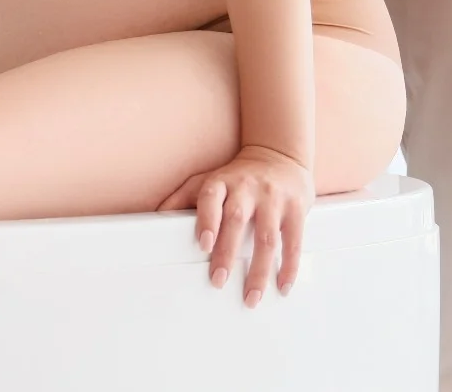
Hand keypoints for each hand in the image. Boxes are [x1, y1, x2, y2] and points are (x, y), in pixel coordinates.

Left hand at [160, 146, 313, 305]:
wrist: (280, 155)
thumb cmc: (238, 177)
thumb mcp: (208, 180)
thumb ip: (182, 198)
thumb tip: (155, 218)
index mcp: (222, 182)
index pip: (210, 197)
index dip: (207, 219)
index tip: (203, 244)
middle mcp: (247, 189)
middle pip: (237, 220)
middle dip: (227, 252)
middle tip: (218, 280)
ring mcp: (273, 199)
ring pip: (267, 237)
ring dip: (260, 270)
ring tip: (251, 296)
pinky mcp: (296, 208)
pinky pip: (293, 240)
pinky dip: (289, 265)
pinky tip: (282, 285)